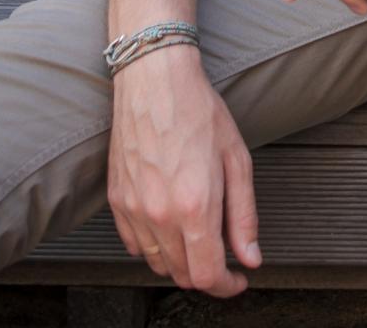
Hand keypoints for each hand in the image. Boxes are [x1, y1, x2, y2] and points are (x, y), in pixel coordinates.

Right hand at [107, 43, 261, 296]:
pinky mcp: (116, 201)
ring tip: (197, 235)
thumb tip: (250, 257)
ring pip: (157, 264)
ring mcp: (135, 210)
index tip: (238, 279)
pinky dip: (154, 247)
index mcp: (195, 206)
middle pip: (182, 275)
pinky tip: (169, 225)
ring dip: (181, 262)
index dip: (227, 287)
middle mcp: (161, 215)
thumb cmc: (198, 111)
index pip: (207, 275)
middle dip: (207, 273)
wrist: (155, 80)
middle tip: (223, 253)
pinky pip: (135, 245)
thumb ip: (244, 214)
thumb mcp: (237, 159)